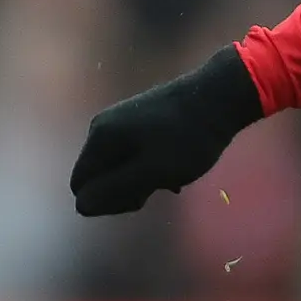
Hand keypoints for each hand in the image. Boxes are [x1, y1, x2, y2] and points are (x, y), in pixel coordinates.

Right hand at [72, 48, 264, 215]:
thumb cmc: (186, 138)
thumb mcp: (151, 172)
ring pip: (121, 167)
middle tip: (160, 184)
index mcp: (100, 139)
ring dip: (144, 179)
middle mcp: (102, 127)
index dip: (108, 201)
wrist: (220, 95)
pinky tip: (178, 166)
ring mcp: (121, 121)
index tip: (141, 197)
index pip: (82, 187)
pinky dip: (153, 165)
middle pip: (100, 177)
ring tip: (173, 174)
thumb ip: (114, 190)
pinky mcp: (140, 120)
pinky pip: (135, 154)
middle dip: (127, 189)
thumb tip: (81, 206)